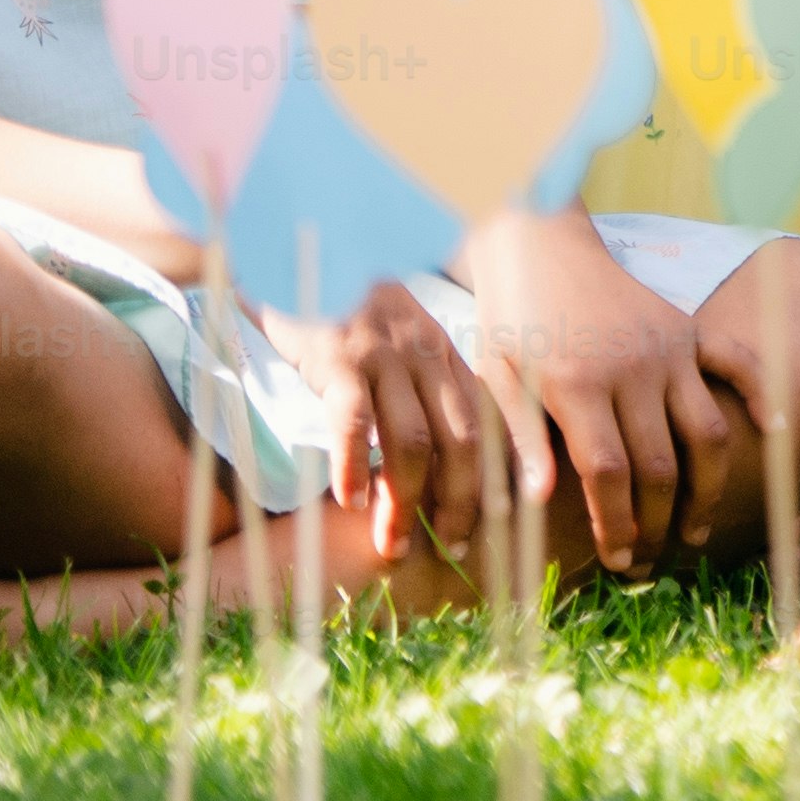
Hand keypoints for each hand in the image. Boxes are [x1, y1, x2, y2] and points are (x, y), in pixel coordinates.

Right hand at [278, 280, 494, 568]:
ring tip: (393, 544)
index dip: (488, 480)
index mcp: (447, 358)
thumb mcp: (403, 344)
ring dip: (405, 501)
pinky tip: (350, 501)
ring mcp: (384, 358)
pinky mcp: (340, 359)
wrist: (310, 253)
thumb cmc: (353, 311)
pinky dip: (353, 464)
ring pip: (410, 441)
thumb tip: (429, 466)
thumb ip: (421, 391)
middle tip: (450, 547)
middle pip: (460, 441)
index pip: (485, 426)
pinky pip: (353, 419)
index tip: (486, 525)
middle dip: (460, 501)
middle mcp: (426, 358)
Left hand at [461, 209, 743, 577]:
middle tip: (646, 559)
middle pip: (661, 466)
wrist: (541, 243)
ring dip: (707, 490)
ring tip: (694, 530)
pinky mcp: (690, 330)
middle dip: (656, 524)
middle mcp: (634, 369)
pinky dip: (759, 398)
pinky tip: (770, 433)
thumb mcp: (498, 379)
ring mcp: (670, 349)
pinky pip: (738, 365)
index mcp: (579, 385)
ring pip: (706, 433)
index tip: (618, 559)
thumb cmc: (510, 319)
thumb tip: (539, 504)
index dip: (618, 524)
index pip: (610, 474)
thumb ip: (523, 440)